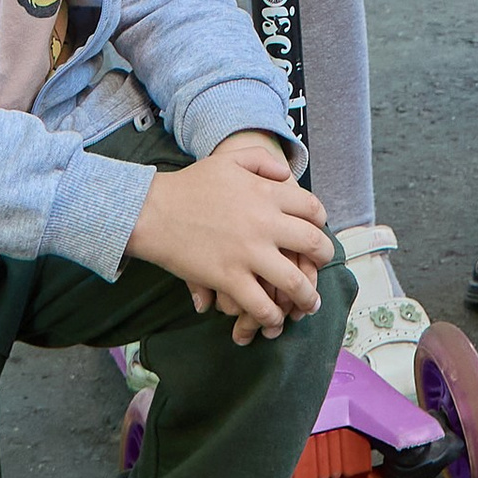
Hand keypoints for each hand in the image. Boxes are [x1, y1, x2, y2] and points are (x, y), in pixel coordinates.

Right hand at [126, 133, 331, 340]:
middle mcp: (265, 223)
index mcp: (267, 193)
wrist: (154, 211)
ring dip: (307, 297)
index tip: (317, 232)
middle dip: (323, 258)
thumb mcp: (229, 159)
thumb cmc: (190, 185)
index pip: (313, 209)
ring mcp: (249, 253)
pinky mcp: (229, 278)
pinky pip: (261, 304)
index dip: (320, 223)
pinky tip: (274, 319)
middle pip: (313, 244)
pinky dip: (272, 315)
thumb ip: (262, 160)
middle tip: (320, 266)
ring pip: (294, 282)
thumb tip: (287, 174)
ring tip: (309, 304)